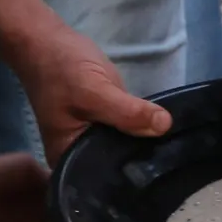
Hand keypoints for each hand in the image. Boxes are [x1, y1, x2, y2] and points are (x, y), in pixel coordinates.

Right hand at [13, 24, 172, 164]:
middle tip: (175, 162)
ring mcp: (93, 138)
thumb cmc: (60, 68)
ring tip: (174, 148)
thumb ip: (127, 112)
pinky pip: (126, 130)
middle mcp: (78, 156)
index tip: (164, 175)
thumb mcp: (93, 90)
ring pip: (124, 148)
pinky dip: (140, 128)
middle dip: (143, 161)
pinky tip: (161, 129)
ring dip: (145, 143)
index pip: (103, 182)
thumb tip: (164, 126)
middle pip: (116, 166)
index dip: (132, 179)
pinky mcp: (104, 121)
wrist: (46, 39)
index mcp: (67, 161)